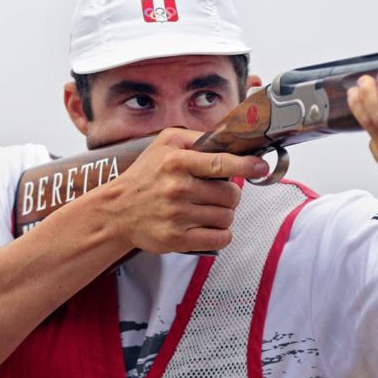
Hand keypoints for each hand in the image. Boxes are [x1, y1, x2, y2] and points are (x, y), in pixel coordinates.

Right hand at [105, 128, 269, 252]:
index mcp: (176, 162)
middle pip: (229, 194)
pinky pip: (219, 239)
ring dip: (224, 214)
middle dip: (230, 194)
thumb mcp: (164, 144)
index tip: (261, 166)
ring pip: (226, 217)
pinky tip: (212, 227)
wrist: (116, 211)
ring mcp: (177, 216)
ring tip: (209, 209)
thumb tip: (228, 138)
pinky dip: (222, 234)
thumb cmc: (145, 176)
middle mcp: (177, 188)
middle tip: (218, 193)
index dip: (245, 165)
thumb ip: (196, 138)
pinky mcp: (176, 239)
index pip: (219, 163)